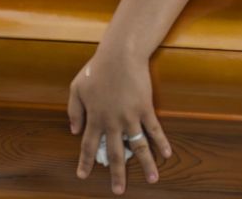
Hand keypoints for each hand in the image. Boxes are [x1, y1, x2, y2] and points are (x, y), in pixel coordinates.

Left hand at [67, 51, 170, 194]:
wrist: (120, 55)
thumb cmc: (96, 69)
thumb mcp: (76, 88)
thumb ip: (74, 111)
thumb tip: (74, 131)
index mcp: (94, 118)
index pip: (88, 146)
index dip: (85, 162)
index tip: (83, 176)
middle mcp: (112, 122)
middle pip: (114, 153)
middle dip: (116, 174)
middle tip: (119, 190)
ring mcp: (130, 117)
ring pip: (138, 147)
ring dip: (146, 165)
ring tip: (153, 180)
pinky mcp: (145, 108)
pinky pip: (154, 129)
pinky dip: (161, 142)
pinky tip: (167, 154)